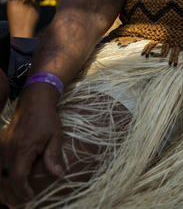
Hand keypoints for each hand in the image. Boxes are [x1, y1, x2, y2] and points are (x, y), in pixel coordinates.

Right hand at [0, 85, 63, 203]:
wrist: (34, 102)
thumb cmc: (47, 119)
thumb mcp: (56, 136)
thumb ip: (54, 156)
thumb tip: (58, 174)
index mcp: (22, 148)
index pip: (17, 176)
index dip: (22, 190)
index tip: (30, 197)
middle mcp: (8, 149)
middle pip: (4, 178)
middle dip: (12, 193)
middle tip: (22, 204)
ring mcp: (2, 147)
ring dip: (5, 187)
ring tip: (15, 198)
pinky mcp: (0, 145)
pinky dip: (1, 177)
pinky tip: (8, 184)